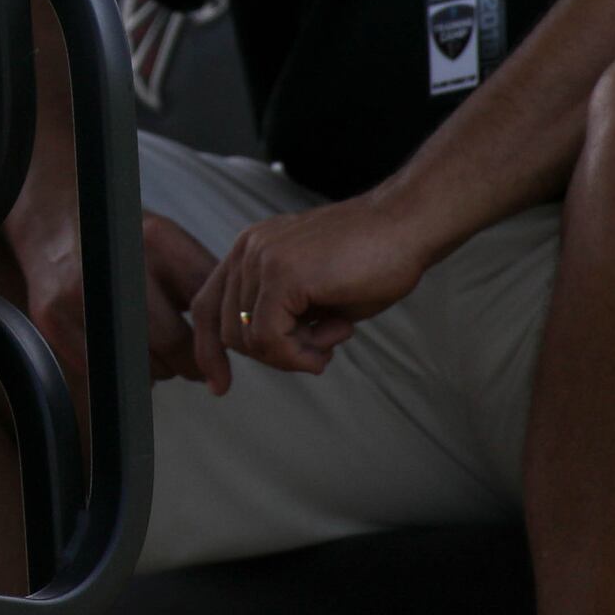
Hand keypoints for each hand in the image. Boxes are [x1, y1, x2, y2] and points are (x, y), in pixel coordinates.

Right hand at [20, 211, 222, 386]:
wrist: (52, 220)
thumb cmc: (123, 238)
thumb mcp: (169, 241)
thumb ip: (202, 281)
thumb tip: (231, 334)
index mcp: (155, 241)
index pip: (201, 311)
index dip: (212, 346)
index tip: (215, 361)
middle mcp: (115, 265)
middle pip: (169, 343)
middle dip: (185, 363)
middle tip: (186, 364)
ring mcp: (78, 293)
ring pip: (136, 363)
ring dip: (152, 367)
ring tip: (148, 346)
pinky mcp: (51, 316)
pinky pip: (100, 370)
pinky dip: (116, 369)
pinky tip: (118, 347)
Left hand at [184, 193, 440, 390]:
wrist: (407, 228)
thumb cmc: (372, 262)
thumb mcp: (313, 295)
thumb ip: (280, 315)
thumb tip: (265, 352)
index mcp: (250, 251)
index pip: (207, 306)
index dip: (208, 351)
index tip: (219, 387)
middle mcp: (247, 250)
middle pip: (228, 331)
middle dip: (273, 356)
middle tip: (319, 347)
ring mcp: (262, 259)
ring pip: (248, 339)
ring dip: (293, 354)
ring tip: (333, 334)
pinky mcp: (283, 273)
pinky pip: (269, 338)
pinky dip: (299, 355)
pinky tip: (335, 336)